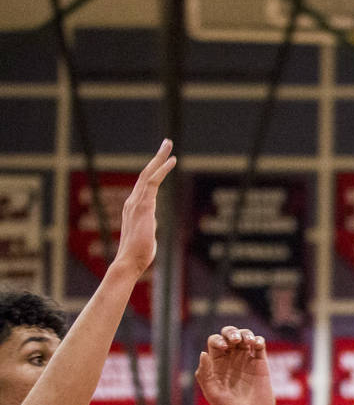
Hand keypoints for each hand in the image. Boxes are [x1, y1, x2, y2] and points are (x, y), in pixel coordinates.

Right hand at [113, 139, 176, 276]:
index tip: (164, 160)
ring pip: (148, 173)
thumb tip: (153, 218)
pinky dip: (162, 170)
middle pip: (145, 173)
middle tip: (167, 143)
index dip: (154, 171)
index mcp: (133, 207)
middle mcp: (133, 201)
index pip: (145, 184)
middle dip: (156, 157)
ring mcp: (136, 202)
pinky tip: (172, 161)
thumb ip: (149, 223)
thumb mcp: (147, 234)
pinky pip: (153, 182)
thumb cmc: (139, 253)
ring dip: (159, 158)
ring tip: (169, 145)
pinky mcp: (144, 206)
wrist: (129, 261)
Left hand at [195, 327, 274, 404]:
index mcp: (217, 365)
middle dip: (231, 332)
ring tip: (247, 341)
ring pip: (245, 338)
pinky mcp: (261, 366)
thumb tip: (203, 354)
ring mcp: (247, 362)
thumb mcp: (212, 393)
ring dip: (245, 334)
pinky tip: (256, 344)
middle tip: (235, 341)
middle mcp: (231, 361)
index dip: (218, 340)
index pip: (215, 343)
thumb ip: (205, 373)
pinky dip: (258, 340)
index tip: (223, 347)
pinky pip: (260, 347)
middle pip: (229, 336)